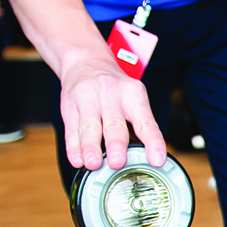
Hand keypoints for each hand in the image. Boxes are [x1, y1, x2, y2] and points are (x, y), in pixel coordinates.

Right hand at [58, 52, 165, 169]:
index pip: (146, 122)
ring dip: (91, 148)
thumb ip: (138, 126)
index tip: (156, 160)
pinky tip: (77, 159)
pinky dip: (74, 147)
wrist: (85, 62)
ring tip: (93, 164)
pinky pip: (71, 130)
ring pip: (89, 128)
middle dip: (116, 145)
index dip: (153, 142)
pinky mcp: (69, 107)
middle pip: (114, 124)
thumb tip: (146, 158)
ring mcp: (87, 99)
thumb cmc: (114, 88)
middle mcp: (110, 94)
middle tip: (118, 162)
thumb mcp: (133, 99)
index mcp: (133, 95)